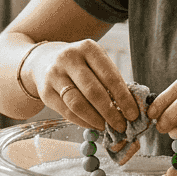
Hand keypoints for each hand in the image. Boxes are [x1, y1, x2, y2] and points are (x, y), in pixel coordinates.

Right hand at [26, 39, 140, 131]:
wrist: (44, 60)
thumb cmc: (79, 64)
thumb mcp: (95, 62)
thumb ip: (110, 80)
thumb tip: (128, 108)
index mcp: (88, 48)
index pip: (109, 76)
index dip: (123, 98)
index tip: (133, 114)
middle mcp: (69, 58)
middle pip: (93, 91)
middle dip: (110, 112)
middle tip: (122, 126)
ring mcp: (54, 74)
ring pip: (77, 103)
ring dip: (95, 119)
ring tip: (107, 127)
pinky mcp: (45, 91)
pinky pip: (66, 111)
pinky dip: (82, 122)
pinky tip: (92, 126)